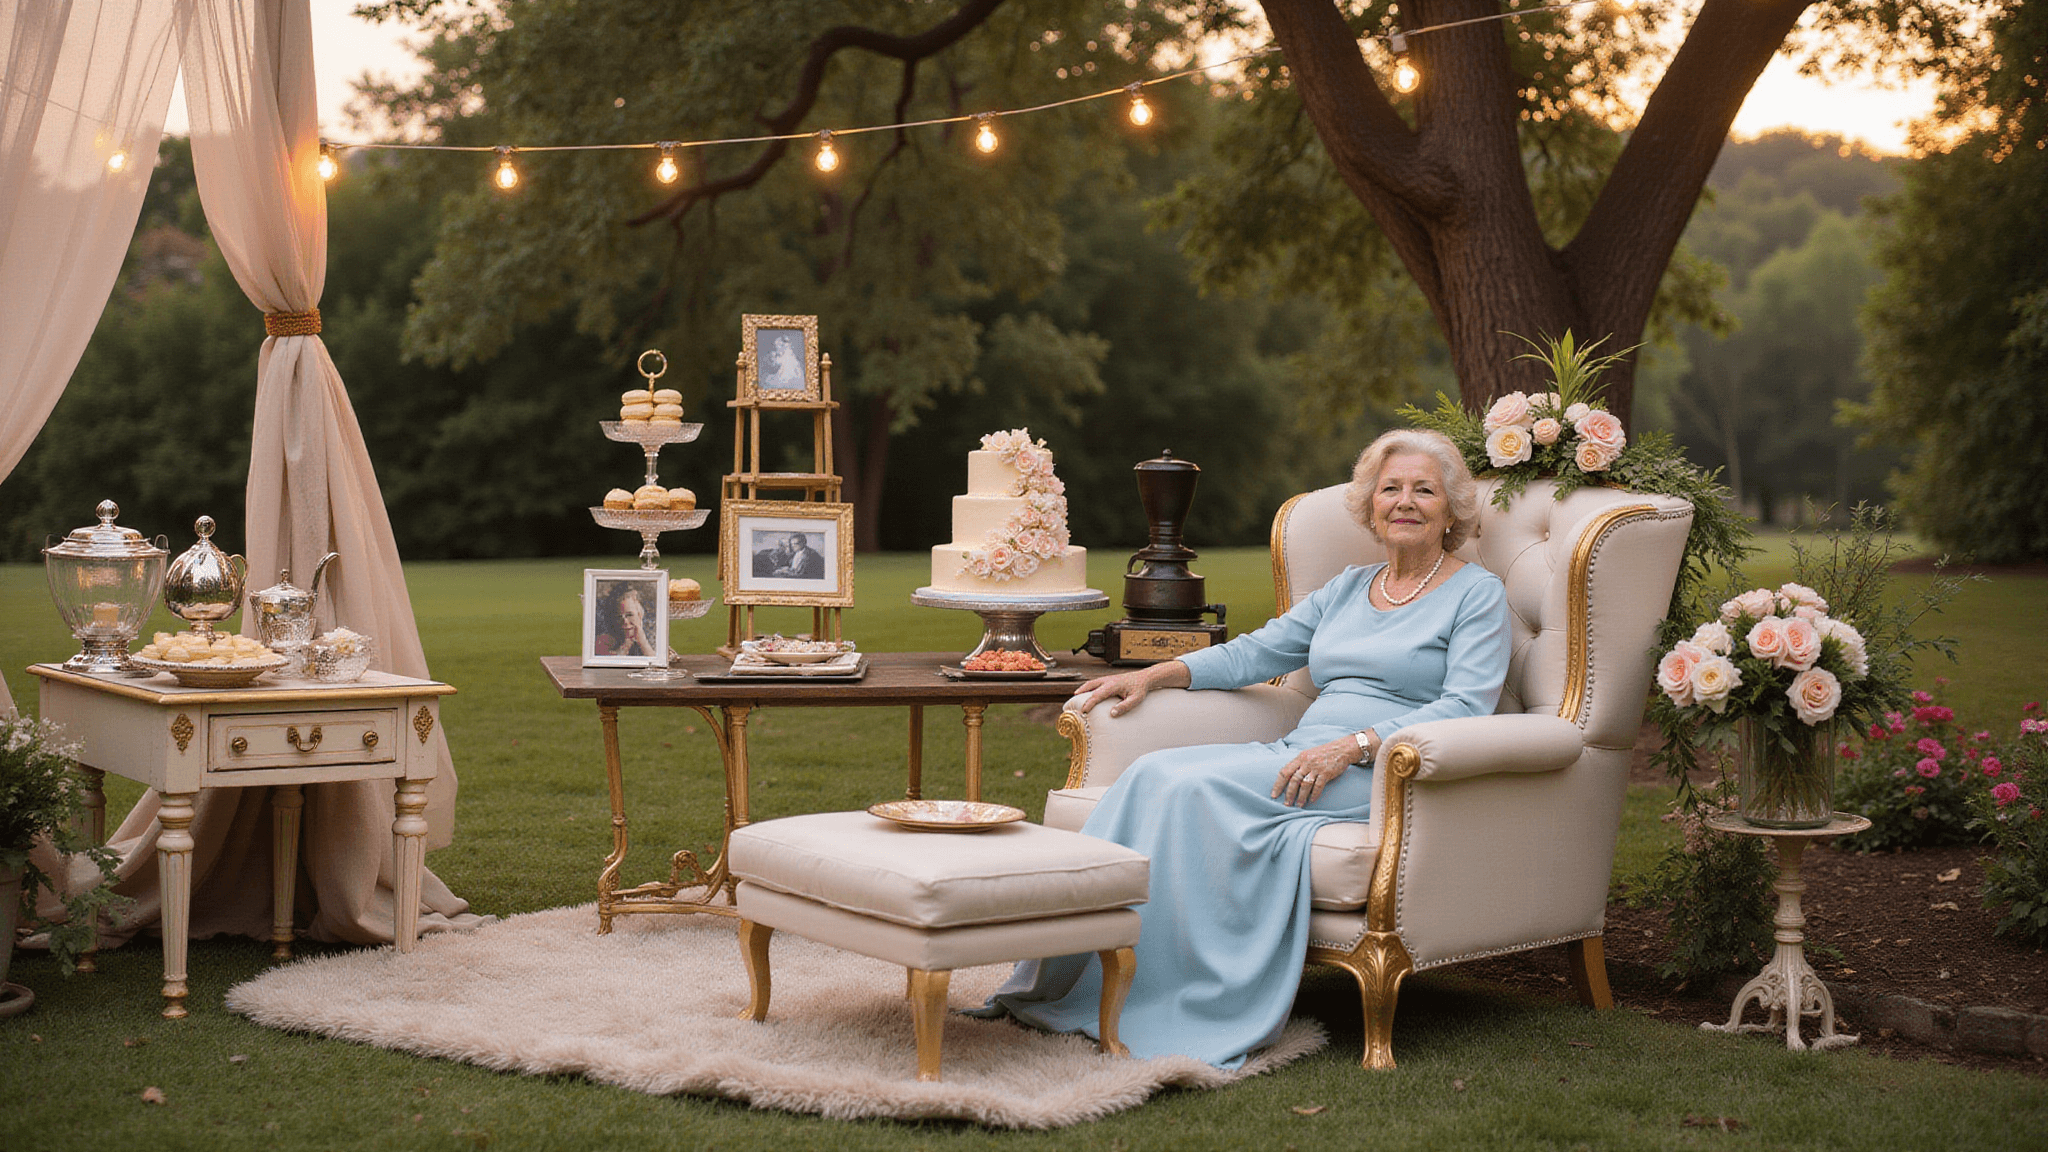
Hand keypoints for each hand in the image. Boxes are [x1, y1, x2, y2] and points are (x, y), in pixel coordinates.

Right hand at [1071, 660, 1189, 716]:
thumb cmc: (1141, 689)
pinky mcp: (1109, 679)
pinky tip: (1087, 691)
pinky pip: (1096, 682)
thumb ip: (1124, 707)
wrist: (1145, 677)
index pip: (1097, 695)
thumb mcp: (1136, 700)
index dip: (1089, 703)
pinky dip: (1088, 686)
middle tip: (1072, 703)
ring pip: (1092, 682)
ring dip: (1083, 689)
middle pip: (1090, 686)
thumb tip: (1112, 714)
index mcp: (1113, 685)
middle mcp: (1108, 680)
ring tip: (1075, 696)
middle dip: (1080, 694)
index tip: (1082, 711)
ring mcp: (1108, 678)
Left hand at [1272, 735, 1364, 807]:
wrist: (1341, 749)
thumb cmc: (1323, 753)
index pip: (1284, 772)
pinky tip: (1311, 800)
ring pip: (1305, 785)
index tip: (1274, 795)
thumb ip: (1298, 764)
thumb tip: (1288, 778)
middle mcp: (1306, 762)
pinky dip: (1314, 794)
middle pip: (1293, 780)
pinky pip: (1318, 786)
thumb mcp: (1308, 754)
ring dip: (1301, 797)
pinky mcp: (1326, 773)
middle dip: (1289, 794)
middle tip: (1286, 804)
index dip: (1278, 785)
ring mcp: (1316, 768)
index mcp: (1299, 758)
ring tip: (1299, 805)